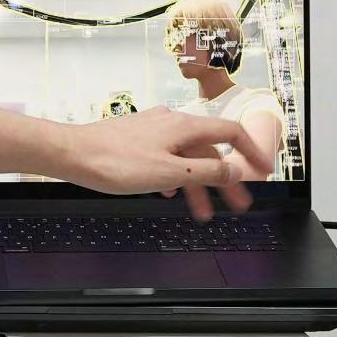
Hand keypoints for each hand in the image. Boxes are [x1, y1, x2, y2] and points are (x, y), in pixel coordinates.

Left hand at [63, 109, 261, 215]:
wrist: (73, 154)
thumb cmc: (115, 163)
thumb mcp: (170, 173)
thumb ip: (206, 173)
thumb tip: (235, 171)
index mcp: (185, 127)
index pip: (231, 134)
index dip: (252, 152)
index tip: (264, 170)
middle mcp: (172, 123)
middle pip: (210, 151)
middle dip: (225, 180)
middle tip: (238, 205)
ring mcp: (154, 130)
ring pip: (187, 157)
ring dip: (198, 184)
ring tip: (202, 213)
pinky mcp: (138, 139)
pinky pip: (168, 157)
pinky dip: (177, 176)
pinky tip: (171, 193)